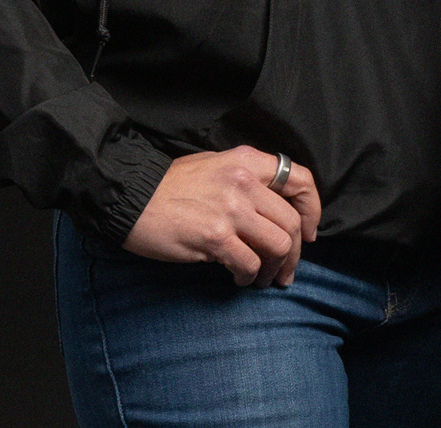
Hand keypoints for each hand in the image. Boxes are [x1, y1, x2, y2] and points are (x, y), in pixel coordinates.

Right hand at [124, 146, 321, 287]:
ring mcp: (231, 210)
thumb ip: (246, 182)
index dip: (312, 210)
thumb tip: (273, 211)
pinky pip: (249, 263)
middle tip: (286, 270)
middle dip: (295, 252)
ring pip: (278, 245)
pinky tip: (240, 278)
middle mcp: (245, 183)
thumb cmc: (168, 186)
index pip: (301, 180)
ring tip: (263, 278)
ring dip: (275, 268)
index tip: (309, 232)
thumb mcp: (215, 167)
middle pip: (292, 222)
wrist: (129, 196)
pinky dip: (249, 276)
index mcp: (248, 161)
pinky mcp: (215, 237)